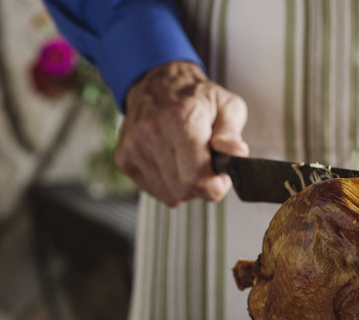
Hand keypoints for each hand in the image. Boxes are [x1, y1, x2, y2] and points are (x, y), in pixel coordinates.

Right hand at [115, 61, 248, 206]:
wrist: (157, 84)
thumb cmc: (195, 96)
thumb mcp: (227, 105)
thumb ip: (232, 133)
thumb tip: (235, 153)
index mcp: (180, 120)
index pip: (196, 178)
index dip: (215, 187)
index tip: (222, 178)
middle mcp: (152, 134)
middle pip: (184, 191)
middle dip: (203, 186)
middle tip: (208, 166)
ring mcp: (134, 148)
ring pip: (170, 196)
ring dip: (186, 187)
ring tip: (190, 161)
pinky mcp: (123, 159)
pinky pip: (156, 191)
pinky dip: (170, 184)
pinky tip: (174, 163)